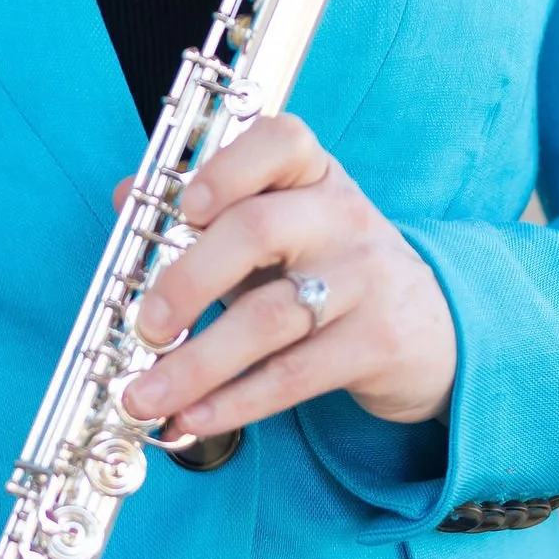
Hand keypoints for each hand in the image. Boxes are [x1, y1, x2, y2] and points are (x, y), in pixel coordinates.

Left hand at [117, 116, 456, 439]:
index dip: (227, 168)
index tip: (185, 207)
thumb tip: (126, 194)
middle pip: (258, 231)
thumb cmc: (329, 267)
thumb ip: (207, 213)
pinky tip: (193, 417)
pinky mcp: (377, 342)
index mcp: (313, 175)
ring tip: (145, 396)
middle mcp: (343, 215)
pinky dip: (234, 401)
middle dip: (187, 280)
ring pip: (270, 317)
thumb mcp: (278, 229)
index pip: (280, 141)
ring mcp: (366, 278)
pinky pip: (293, 375)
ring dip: (197, 363)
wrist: (432, 328)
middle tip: (143, 326)